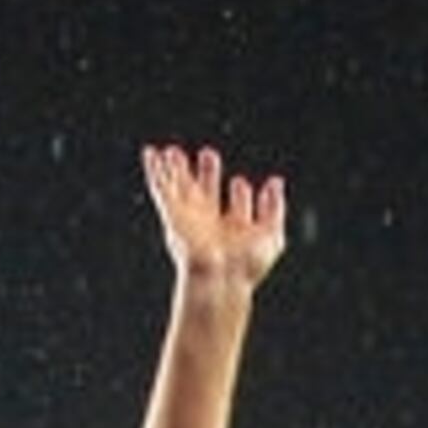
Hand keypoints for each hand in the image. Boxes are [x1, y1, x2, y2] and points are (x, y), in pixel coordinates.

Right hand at [140, 144, 286, 292]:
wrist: (221, 276)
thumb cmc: (247, 265)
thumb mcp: (272, 234)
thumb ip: (274, 207)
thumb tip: (276, 181)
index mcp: (235, 231)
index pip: (237, 207)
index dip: (240, 194)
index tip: (240, 183)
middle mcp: (211, 224)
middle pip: (206, 192)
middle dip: (208, 173)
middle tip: (209, 154)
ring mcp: (190, 218)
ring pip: (181, 187)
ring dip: (176, 169)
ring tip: (173, 151)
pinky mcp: (173, 215)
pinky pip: (160, 189)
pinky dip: (154, 170)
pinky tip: (151, 154)